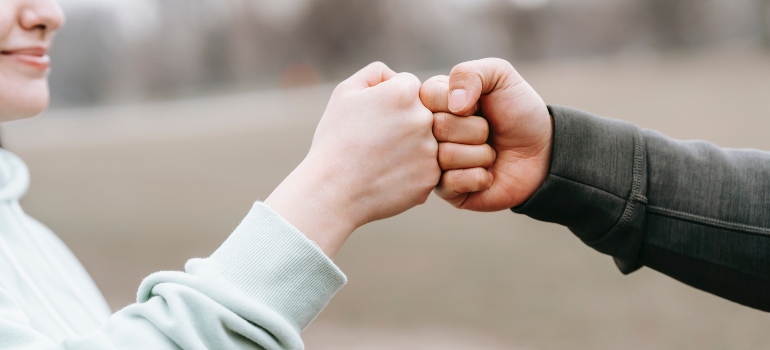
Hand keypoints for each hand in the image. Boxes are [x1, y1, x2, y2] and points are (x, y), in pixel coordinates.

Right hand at [266, 62, 439, 256]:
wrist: (332, 191)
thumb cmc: (335, 140)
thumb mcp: (345, 93)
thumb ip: (376, 74)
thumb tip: (396, 76)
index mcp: (405, 92)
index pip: (409, 86)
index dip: (388, 102)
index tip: (372, 119)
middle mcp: (424, 118)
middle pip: (421, 113)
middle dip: (402, 124)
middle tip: (375, 142)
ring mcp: (431, 150)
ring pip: (426, 141)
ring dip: (408, 148)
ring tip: (379, 161)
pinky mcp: (431, 177)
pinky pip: (425, 168)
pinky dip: (409, 172)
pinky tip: (386, 177)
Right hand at [420, 58, 551, 211]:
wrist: (544, 152)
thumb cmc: (519, 112)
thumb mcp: (500, 76)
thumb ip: (469, 73)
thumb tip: (453, 105)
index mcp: (434, 101)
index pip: (428, 96)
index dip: (462, 102)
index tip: (479, 105)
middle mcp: (429, 132)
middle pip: (438, 127)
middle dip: (476, 129)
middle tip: (489, 132)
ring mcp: (435, 162)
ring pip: (445, 156)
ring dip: (480, 154)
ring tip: (490, 152)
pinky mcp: (446, 190)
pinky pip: (451, 183)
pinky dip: (478, 177)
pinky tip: (487, 174)